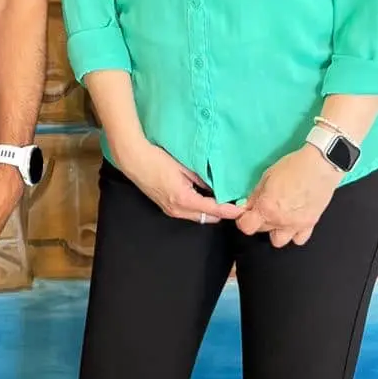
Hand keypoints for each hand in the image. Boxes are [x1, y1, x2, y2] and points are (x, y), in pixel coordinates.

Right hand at [113, 140, 245, 223]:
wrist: (134, 160)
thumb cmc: (158, 160)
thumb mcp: (184, 167)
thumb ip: (202, 179)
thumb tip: (217, 186)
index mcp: (185, 199)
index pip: (214, 210)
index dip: (230, 211)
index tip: (242, 210)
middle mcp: (178, 210)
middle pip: (208, 218)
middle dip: (222, 214)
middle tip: (235, 204)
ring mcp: (171, 211)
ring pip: (198, 217)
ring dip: (211, 212)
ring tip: (224, 202)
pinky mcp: (166, 207)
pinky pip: (188, 213)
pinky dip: (200, 209)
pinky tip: (206, 199)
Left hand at [236, 144, 339, 246]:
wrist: (320, 165)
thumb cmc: (293, 166)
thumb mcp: (267, 176)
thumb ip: (255, 195)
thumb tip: (247, 206)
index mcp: (267, 208)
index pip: (246, 226)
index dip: (242, 220)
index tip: (243, 214)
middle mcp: (280, 220)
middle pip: (261, 230)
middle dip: (259, 219)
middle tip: (264, 206)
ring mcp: (296, 225)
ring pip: (278, 241)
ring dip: (275, 230)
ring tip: (279, 217)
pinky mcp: (310, 224)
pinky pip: (299, 239)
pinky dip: (295, 233)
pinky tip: (294, 221)